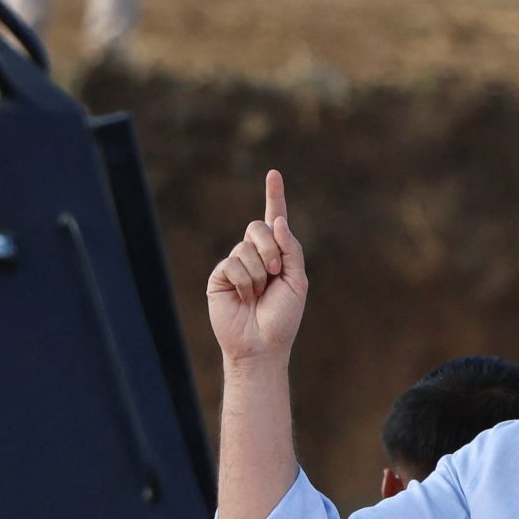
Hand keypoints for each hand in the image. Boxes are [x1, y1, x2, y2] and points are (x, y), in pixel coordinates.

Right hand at [206, 169, 307, 368]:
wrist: (262, 344)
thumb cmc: (282, 317)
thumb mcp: (298, 280)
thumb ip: (291, 249)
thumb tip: (277, 221)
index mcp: (277, 254)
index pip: (275, 220)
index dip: (274, 196)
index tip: (273, 173)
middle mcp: (255, 255)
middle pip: (258, 227)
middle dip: (271, 248)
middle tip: (275, 274)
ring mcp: (235, 265)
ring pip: (246, 248)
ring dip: (259, 273)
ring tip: (258, 294)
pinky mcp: (220, 277)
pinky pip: (232, 263)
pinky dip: (244, 281)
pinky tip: (244, 297)